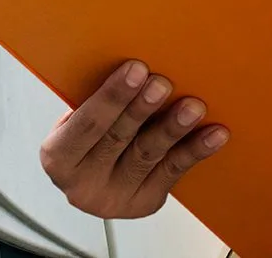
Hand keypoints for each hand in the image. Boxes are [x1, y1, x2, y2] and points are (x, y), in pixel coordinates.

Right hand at [39, 60, 229, 218]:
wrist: (92, 177)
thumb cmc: (86, 136)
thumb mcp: (75, 119)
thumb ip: (94, 102)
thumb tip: (134, 67)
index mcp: (58, 157)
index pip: (86, 124)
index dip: (112, 96)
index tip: (135, 69)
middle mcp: (83, 184)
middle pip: (117, 138)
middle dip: (142, 108)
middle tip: (162, 84)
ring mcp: (115, 198)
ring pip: (148, 155)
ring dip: (173, 128)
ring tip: (192, 107)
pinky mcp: (145, 203)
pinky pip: (173, 172)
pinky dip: (195, 150)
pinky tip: (213, 134)